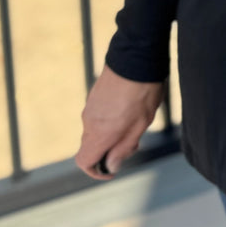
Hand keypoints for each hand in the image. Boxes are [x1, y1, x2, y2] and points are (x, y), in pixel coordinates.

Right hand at [75, 63, 164, 179]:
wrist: (137, 55)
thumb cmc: (142, 91)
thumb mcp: (140, 124)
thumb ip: (123, 148)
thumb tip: (110, 167)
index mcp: (99, 132)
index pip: (83, 161)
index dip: (96, 171)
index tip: (113, 169)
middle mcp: (89, 121)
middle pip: (91, 146)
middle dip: (109, 150)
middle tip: (134, 141)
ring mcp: (90, 106)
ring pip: (95, 130)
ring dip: (111, 134)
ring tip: (135, 121)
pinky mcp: (94, 94)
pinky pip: (98, 115)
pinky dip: (109, 120)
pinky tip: (129, 108)